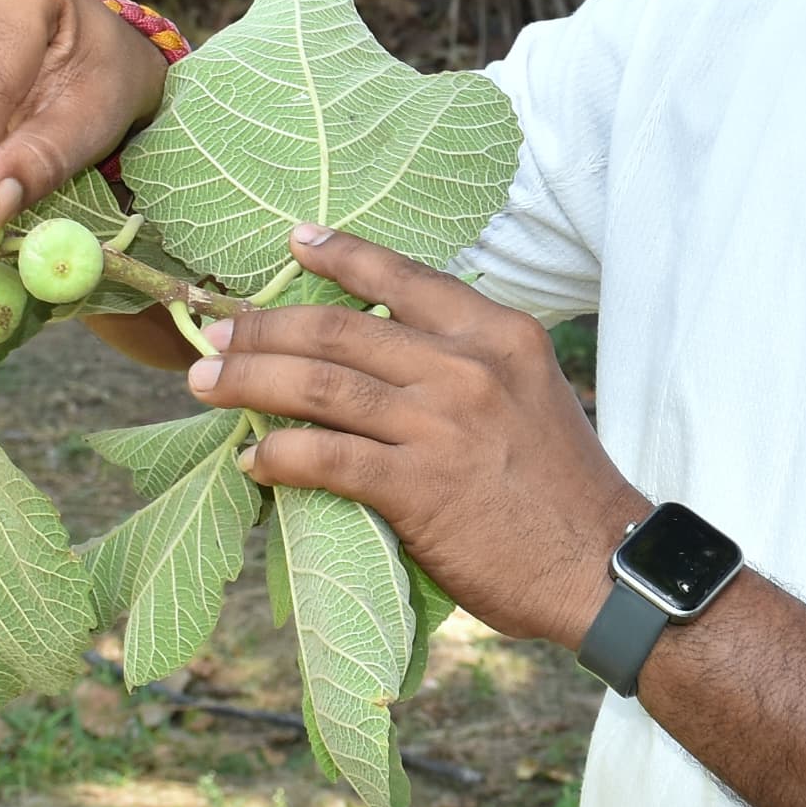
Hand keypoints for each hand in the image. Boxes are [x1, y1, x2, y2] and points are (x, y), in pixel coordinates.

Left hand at [188, 225, 645, 646]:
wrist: (600, 564)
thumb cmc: (559, 486)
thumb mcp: (528, 393)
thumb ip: (464, 366)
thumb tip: (382, 355)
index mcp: (497, 335)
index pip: (404, 278)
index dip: (341, 256)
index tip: (293, 242)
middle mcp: (467, 367)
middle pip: (339, 330)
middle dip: (264, 327)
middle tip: (216, 329)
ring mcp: (440, 425)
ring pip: (318, 385)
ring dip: (248, 380)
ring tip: (205, 380)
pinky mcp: (417, 487)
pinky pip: (324, 459)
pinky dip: (276, 456)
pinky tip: (250, 459)